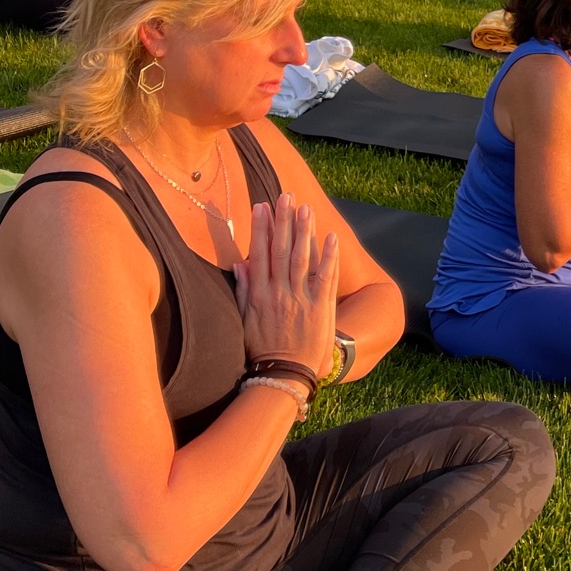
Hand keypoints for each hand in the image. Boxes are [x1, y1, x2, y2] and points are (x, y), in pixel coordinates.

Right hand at [234, 193, 338, 374]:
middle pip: (280, 249)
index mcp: (259, 295)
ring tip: (305, 208)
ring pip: (301, 258)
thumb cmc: (263, 349)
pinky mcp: (320, 307)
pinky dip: (328, 256)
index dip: (260, 228)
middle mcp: (279, 293)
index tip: (261, 206)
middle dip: (282, 221)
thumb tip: (240, 263)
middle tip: (284, 196)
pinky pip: (325, 277)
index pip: (259, 254)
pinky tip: (330, 236)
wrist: (285, 375)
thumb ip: (243, 291)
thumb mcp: (245, 320)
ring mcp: (300, 299)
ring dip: (303, 231)